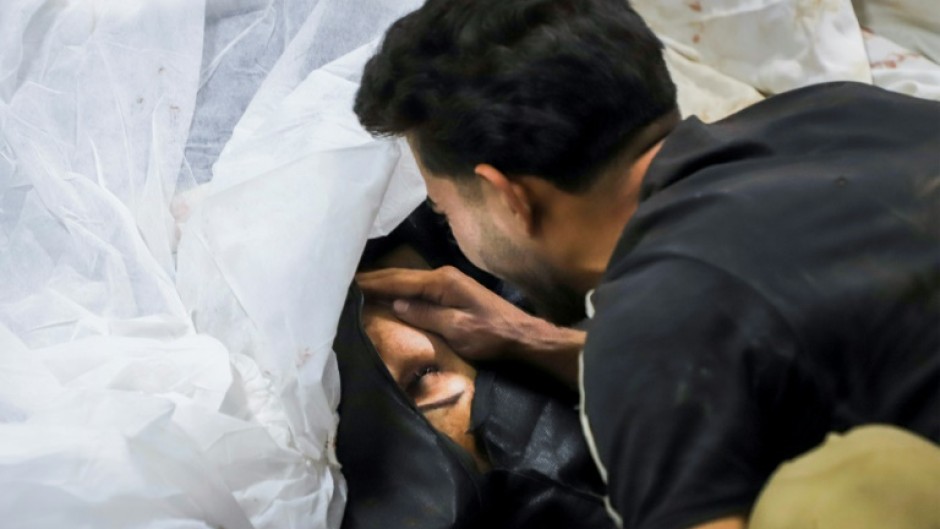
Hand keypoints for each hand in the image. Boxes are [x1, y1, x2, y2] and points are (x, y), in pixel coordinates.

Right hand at [356, 266, 583, 385]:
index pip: (398, 280)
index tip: (347, 284)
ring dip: (383, 284)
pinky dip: (398, 290)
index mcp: (441, 282)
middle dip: (372, 280)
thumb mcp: (457, 329)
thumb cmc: (491, 335)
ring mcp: (447, 282)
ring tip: (358, 288)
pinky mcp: (451, 292)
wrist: (522, 336)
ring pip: (407, 280)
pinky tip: (387, 295)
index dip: (371, 283)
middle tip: (344, 283)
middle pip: (400, 276)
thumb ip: (426, 315)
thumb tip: (396, 304)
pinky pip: (416, 287)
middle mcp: (442, 275)